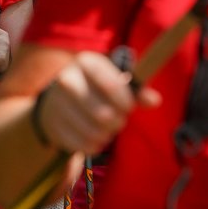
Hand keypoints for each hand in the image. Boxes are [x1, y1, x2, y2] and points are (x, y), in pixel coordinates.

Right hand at [36, 51, 160, 153]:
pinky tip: (94, 137)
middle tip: (118, 120)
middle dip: (117, 122)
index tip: (129, 107)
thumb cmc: (95, 88)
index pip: (111, 85)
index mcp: (85, 62)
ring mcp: (56, 104)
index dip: (125, 101)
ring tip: (106, 129)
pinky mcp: (53, 126)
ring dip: (106, 135)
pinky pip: (82, 144)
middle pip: (103, 113)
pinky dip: (93, 145)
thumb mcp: (114, 81)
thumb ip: (136, 90)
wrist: (56, 100)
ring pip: (94, 132)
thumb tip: (154, 100)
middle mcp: (66, 80)